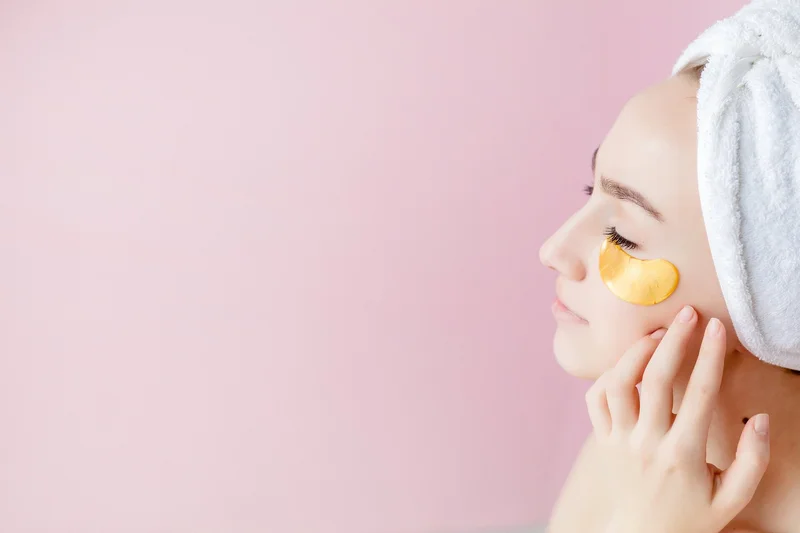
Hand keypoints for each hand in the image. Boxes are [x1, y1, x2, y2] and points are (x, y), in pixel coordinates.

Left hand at [585, 305, 769, 532]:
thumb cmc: (691, 518)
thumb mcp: (732, 498)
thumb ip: (752, 461)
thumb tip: (760, 418)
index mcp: (683, 454)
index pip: (699, 394)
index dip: (710, 356)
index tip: (718, 328)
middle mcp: (647, 442)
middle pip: (657, 379)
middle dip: (674, 340)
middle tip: (687, 313)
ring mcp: (619, 440)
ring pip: (618, 384)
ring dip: (635, 353)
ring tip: (656, 334)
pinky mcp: (601, 440)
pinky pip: (595, 400)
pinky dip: (607, 376)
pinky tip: (628, 365)